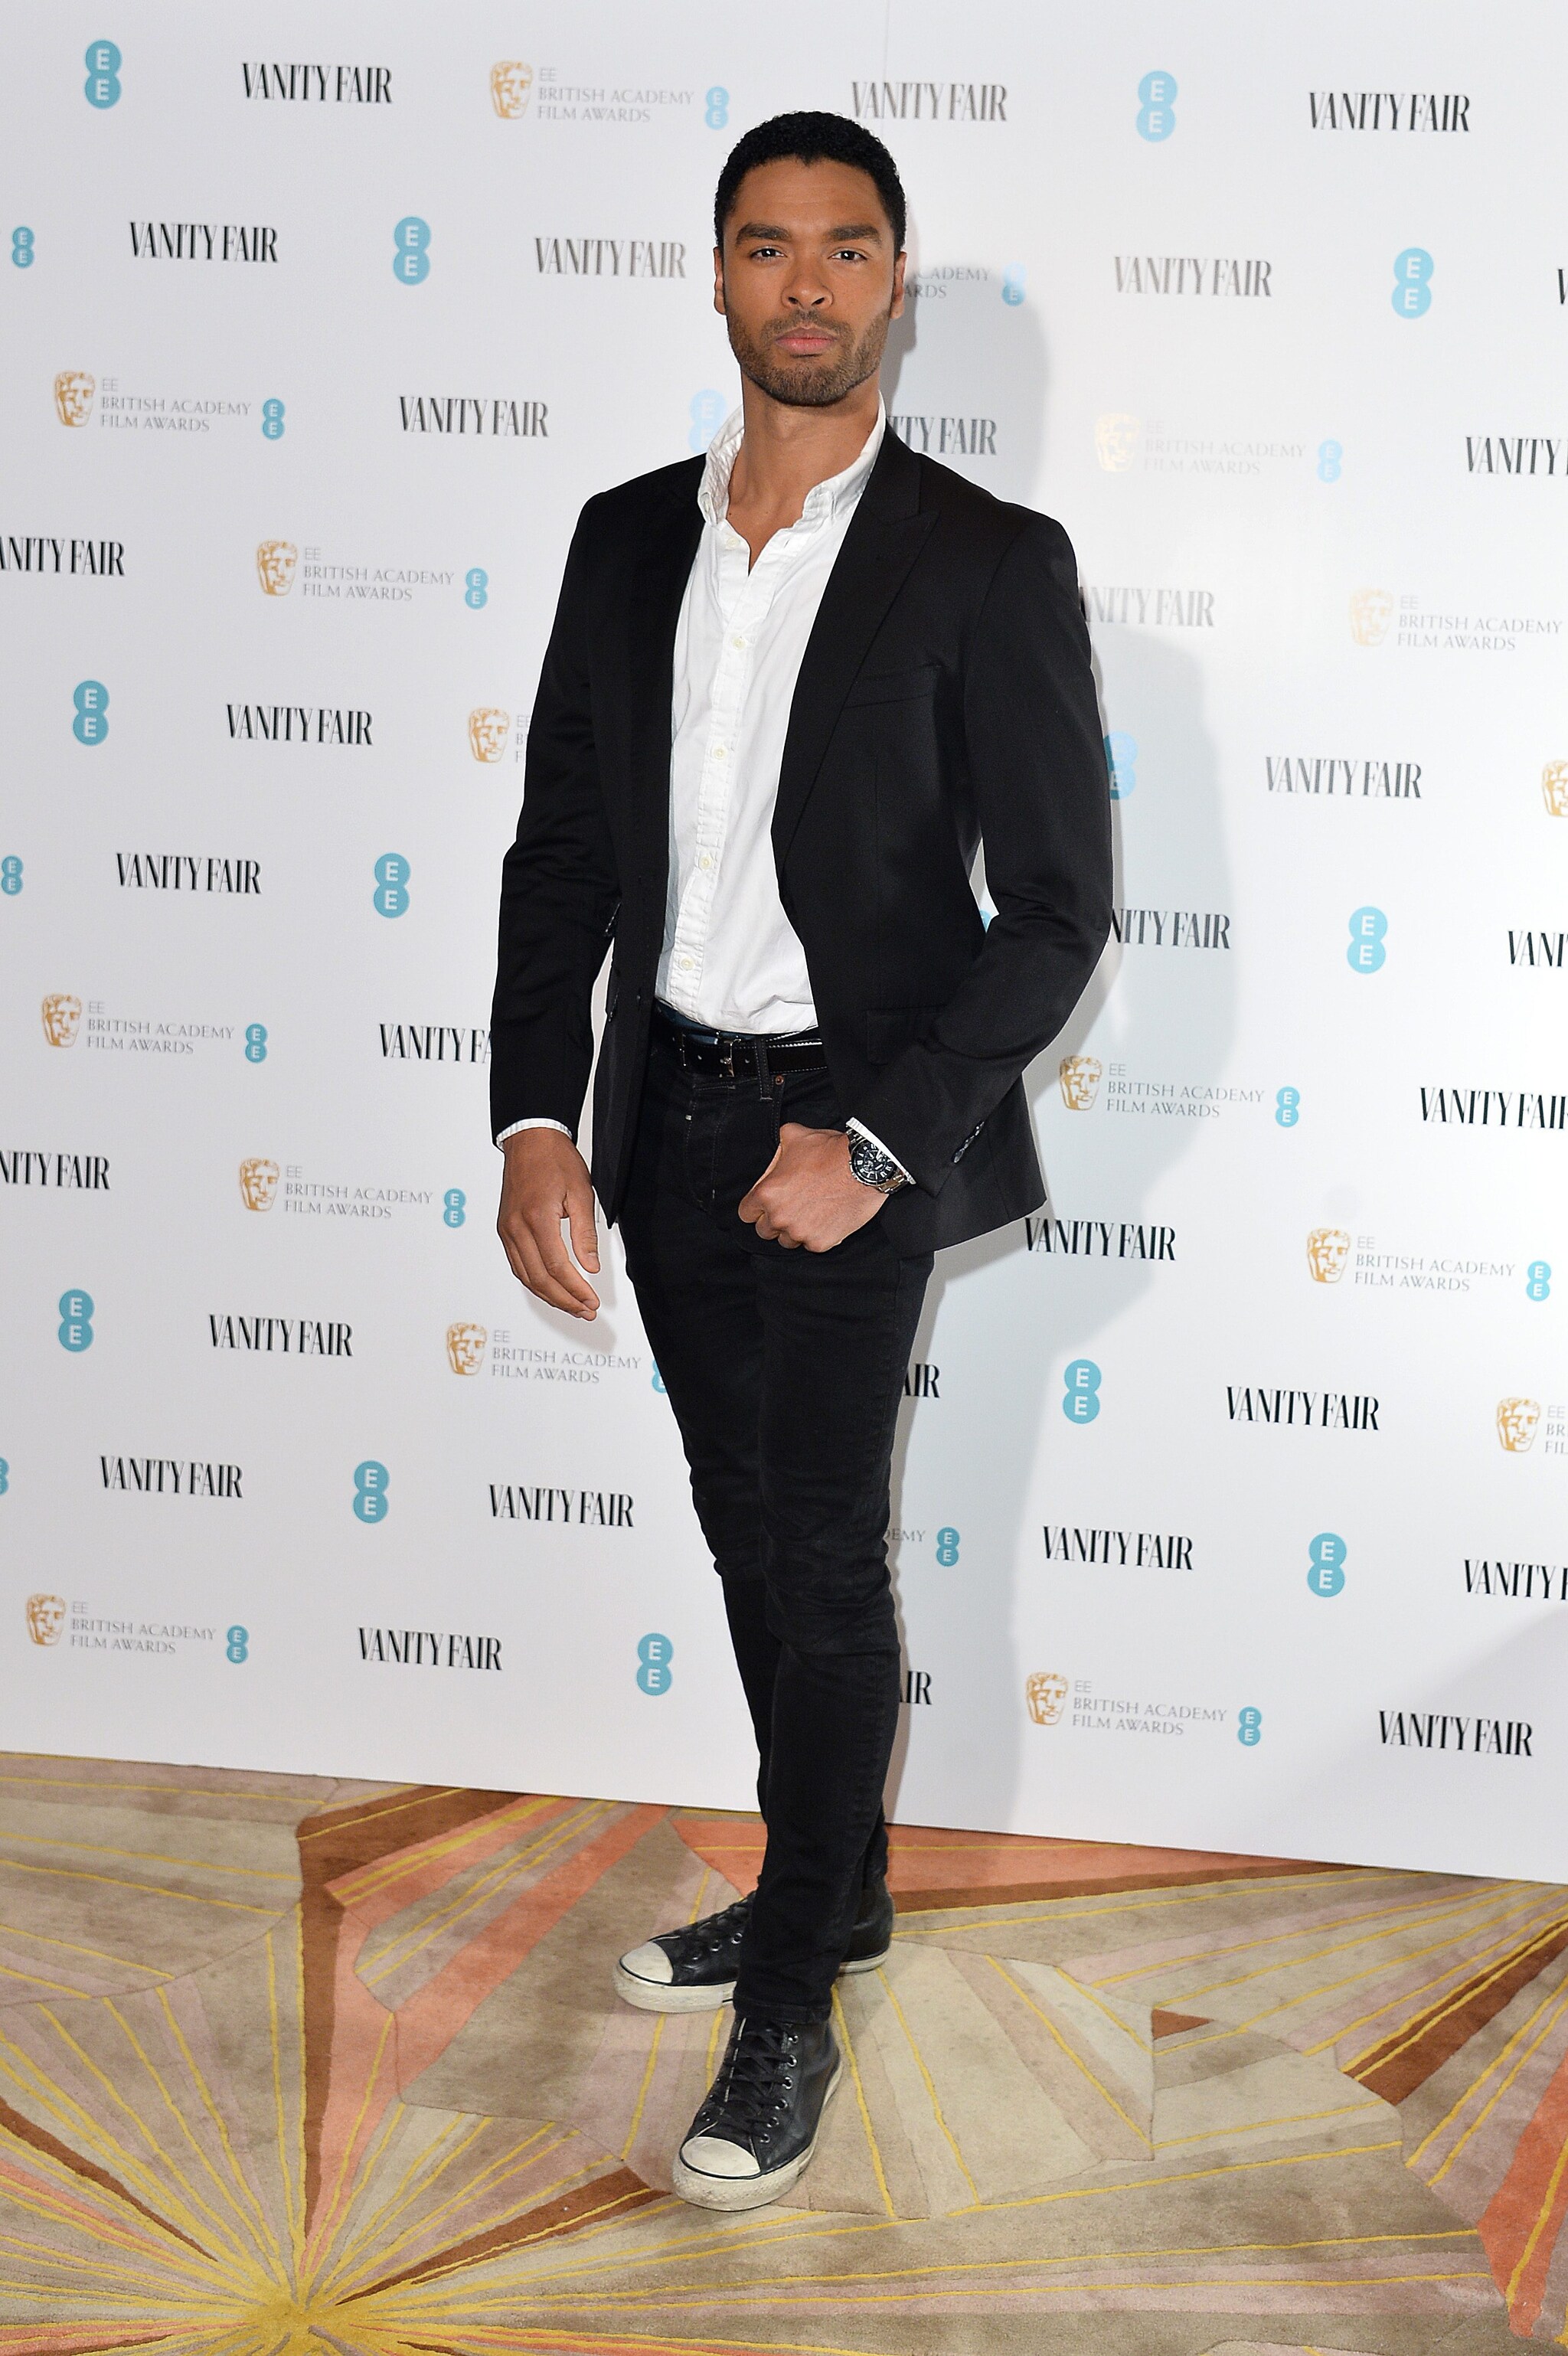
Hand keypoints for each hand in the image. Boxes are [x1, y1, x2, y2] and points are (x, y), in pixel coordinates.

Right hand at [497, 1130, 600, 1318]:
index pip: (558, 1267)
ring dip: (549, 1296)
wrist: (529, 1140)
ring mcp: (506, 1230)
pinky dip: (534, 1281)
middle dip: (564, 1300)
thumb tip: (590, 1267)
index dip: (576, 1289)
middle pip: (539, 1278)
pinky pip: (517, 1264)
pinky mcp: (504, 1229)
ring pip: (525, 1276)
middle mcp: (516, 1228)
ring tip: (572, 1306)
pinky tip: (550, 1288)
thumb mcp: (580, 1193)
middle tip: (585, 1311)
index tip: (592, 1301)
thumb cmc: (556, 1161)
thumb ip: (584, 1234)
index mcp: (537, 1218)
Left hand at [738, 1124, 887, 1251]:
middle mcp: (779, 1217)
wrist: (865, 1167)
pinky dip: (817, 1234)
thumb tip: (776, 1156)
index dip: (756, 1207)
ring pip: (787, 1240)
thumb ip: (778, 1149)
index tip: (766, 1204)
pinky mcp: (821, 1242)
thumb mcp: (794, 1136)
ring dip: (795, 1230)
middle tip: (791, 1207)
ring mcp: (800, 1232)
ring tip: (810, 1213)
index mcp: (767, 1193)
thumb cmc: (830, 1151)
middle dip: (774, 1220)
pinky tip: (827, 1218)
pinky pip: (811, 1244)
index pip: (746, 1213)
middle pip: (764, 1230)